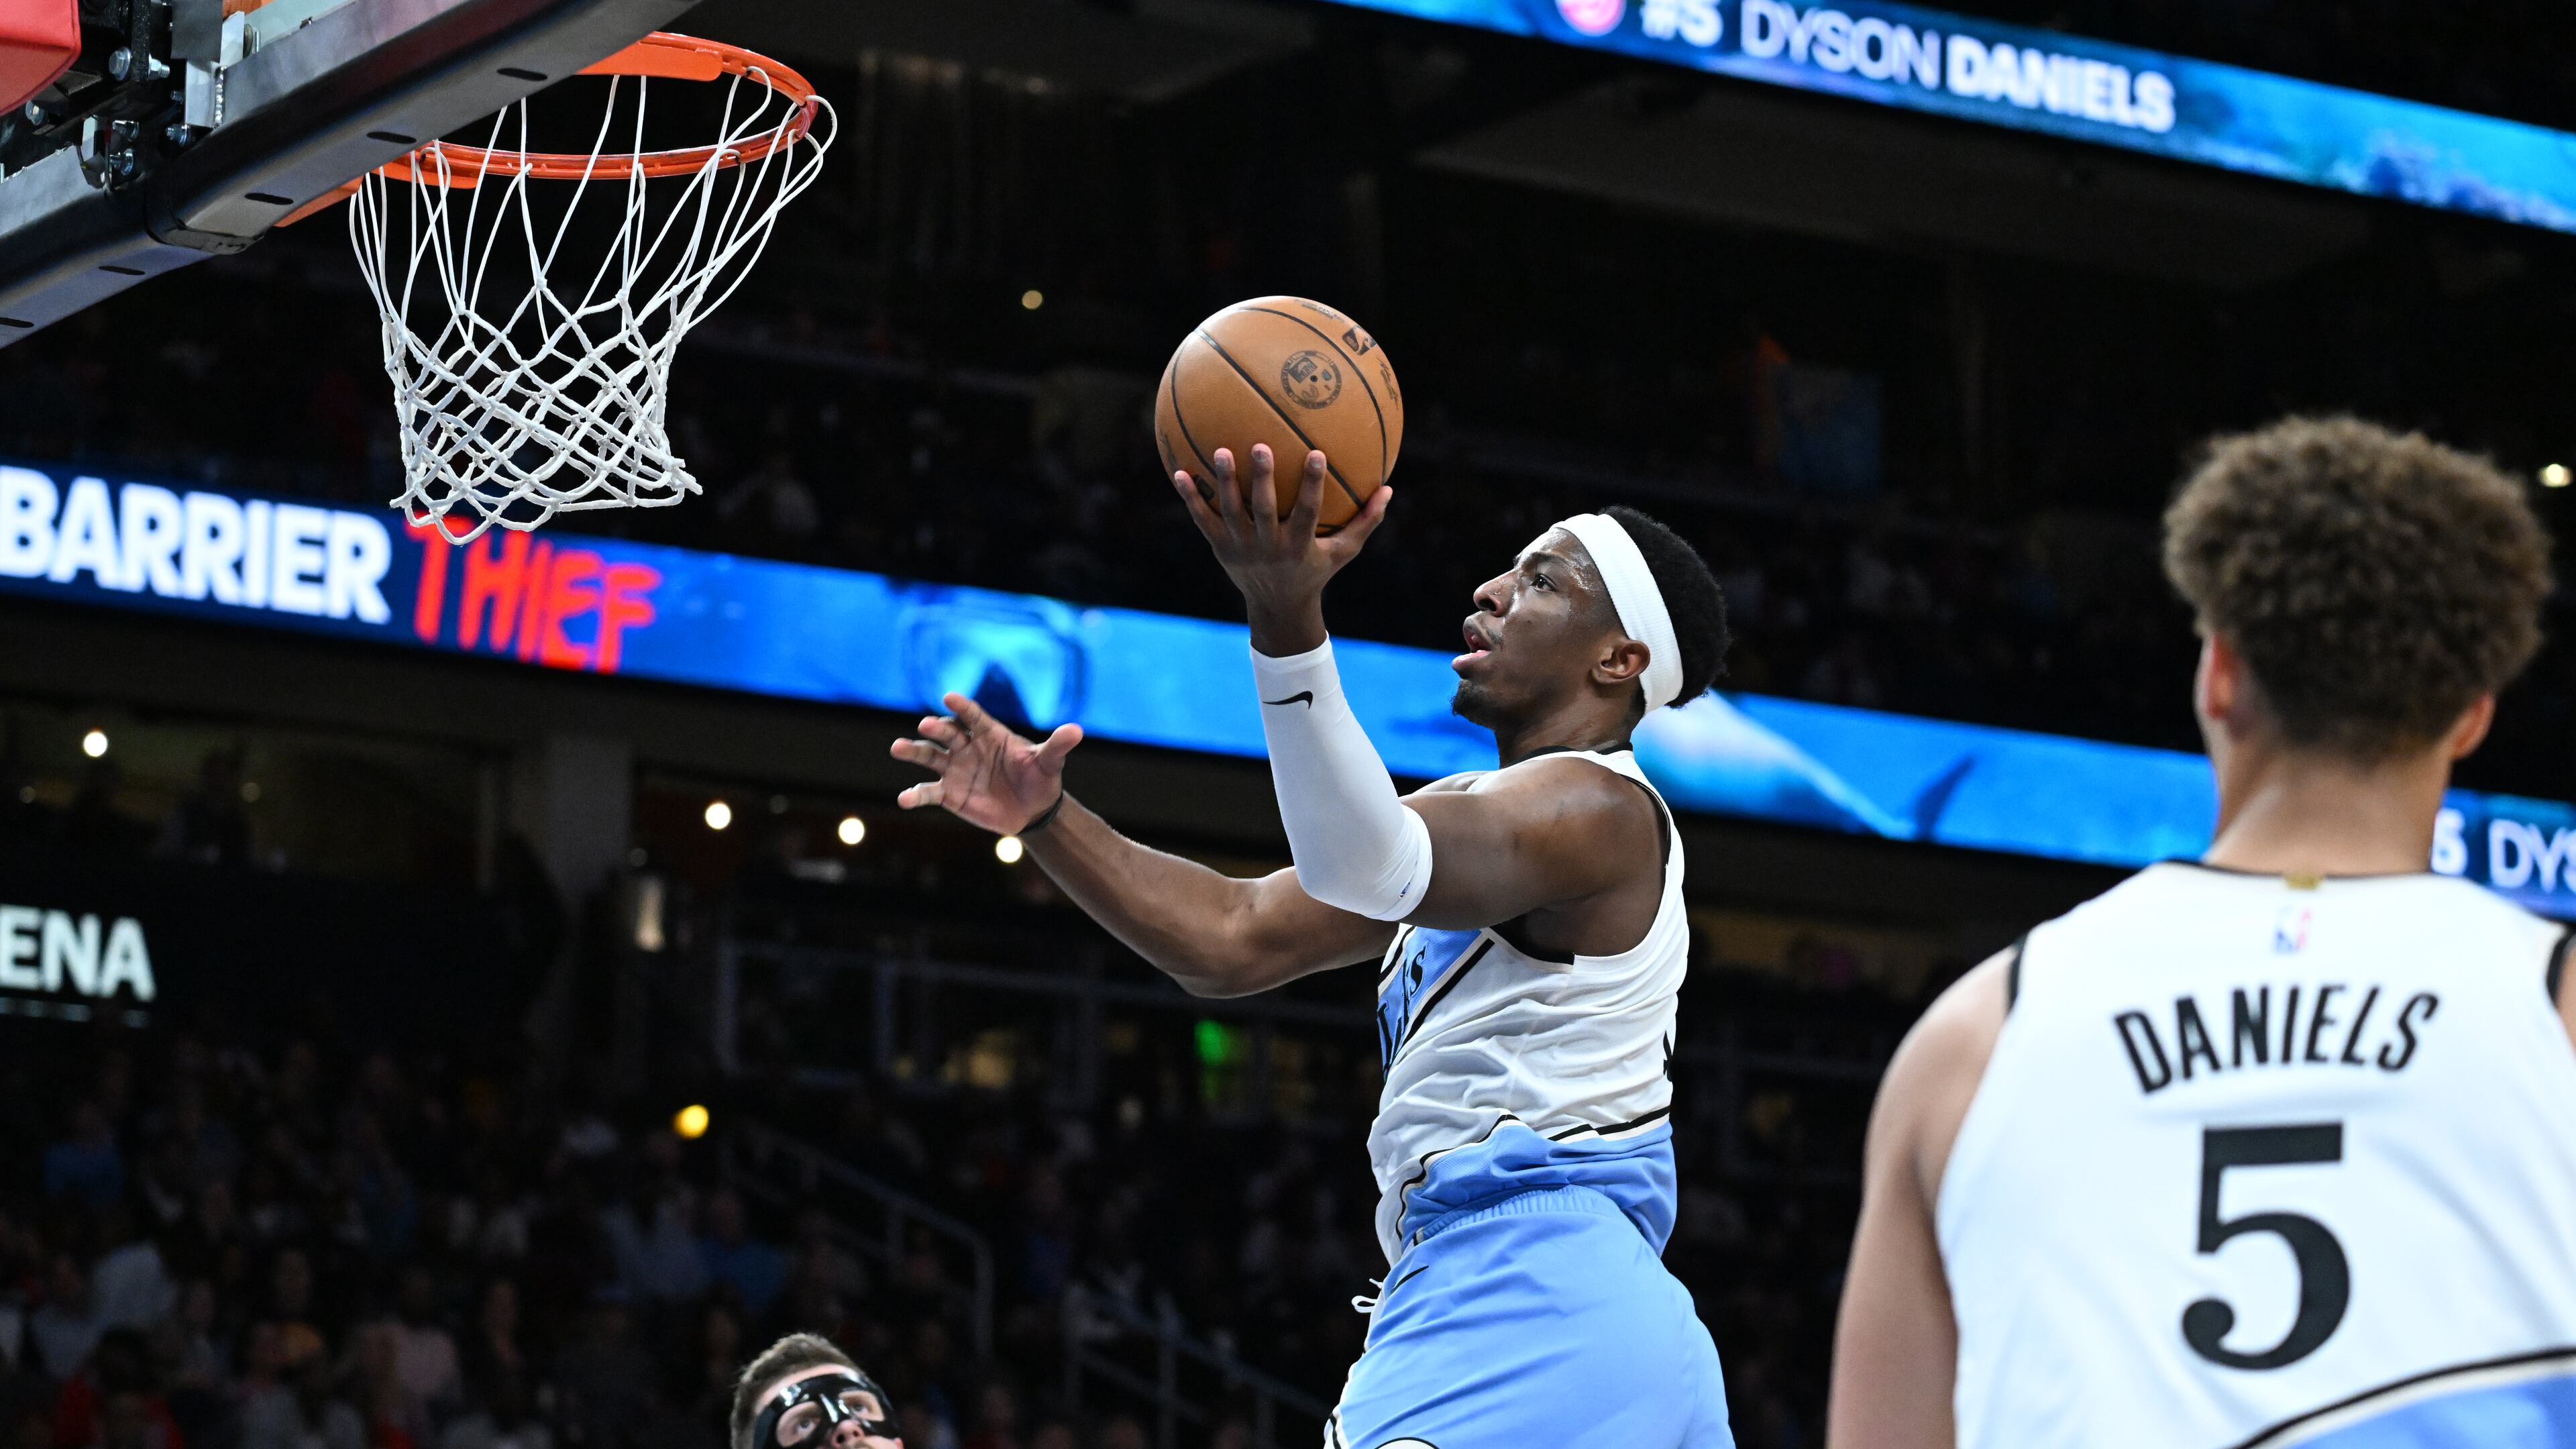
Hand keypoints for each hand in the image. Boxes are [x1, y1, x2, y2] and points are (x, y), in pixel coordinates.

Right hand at [889, 693, 1081, 833]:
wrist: (1033, 811)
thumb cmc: (1040, 779)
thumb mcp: (1050, 762)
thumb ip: (1057, 746)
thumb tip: (1077, 730)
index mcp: (990, 734)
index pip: (973, 717)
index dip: (963, 707)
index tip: (949, 697)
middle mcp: (968, 747)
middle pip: (947, 734)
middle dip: (936, 728)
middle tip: (926, 725)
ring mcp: (955, 769)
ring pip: (929, 756)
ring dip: (913, 751)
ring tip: (897, 747)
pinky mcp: (949, 794)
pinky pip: (928, 793)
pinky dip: (915, 796)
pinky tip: (904, 799)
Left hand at [1173, 443, 1390, 655]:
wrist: (1278, 606)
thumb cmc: (1316, 570)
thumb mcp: (1344, 552)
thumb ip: (1365, 522)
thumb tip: (1388, 488)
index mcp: (1299, 546)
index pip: (1308, 513)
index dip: (1313, 485)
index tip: (1318, 453)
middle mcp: (1268, 547)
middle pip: (1263, 510)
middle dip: (1262, 479)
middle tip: (1260, 445)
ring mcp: (1241, 548)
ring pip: (1229, 512)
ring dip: (1224, 482)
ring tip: (1220, 450)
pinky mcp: (1220, 548)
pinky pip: (1202, 520)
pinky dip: (1190, 498)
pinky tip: (1179, 472)